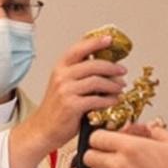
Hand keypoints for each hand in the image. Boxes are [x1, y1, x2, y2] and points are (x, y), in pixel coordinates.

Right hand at [11, 33, 126, 163]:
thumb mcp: (64, 84)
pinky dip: (109, 100)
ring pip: (96, 81)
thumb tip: (106, 66)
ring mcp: (66, 90)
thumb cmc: (57, 107)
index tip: (109, 39)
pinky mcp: (72, 106)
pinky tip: (114, 100)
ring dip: (113, 85)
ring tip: (120, 87)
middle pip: (93, 64)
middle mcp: (62, 76)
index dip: (95, 42)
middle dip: (112, 67)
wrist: (44, 128)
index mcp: (60, 67)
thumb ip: (80, 73)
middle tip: (123, 71)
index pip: (79, 49)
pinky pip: (96, 100)